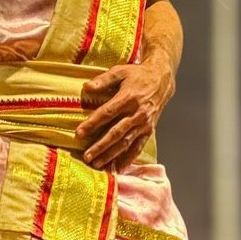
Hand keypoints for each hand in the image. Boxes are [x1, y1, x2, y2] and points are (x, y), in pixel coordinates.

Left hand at [74, 55, 174, 172]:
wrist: (161, 80)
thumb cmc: (138, 75)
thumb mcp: (120, 71)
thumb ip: (103, 80)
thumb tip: (86, 87)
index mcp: (128, 97)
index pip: (107, 113)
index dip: (93, 124)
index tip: (79, 133)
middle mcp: (136, 113)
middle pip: (115, 132)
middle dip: (100, 146)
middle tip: (86, 156)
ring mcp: (144, 123)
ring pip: (125, 142)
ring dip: (111, 155)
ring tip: (97, 164)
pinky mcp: (149, 130)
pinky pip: (138, 147)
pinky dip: (128, 159)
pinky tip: (118, 167)